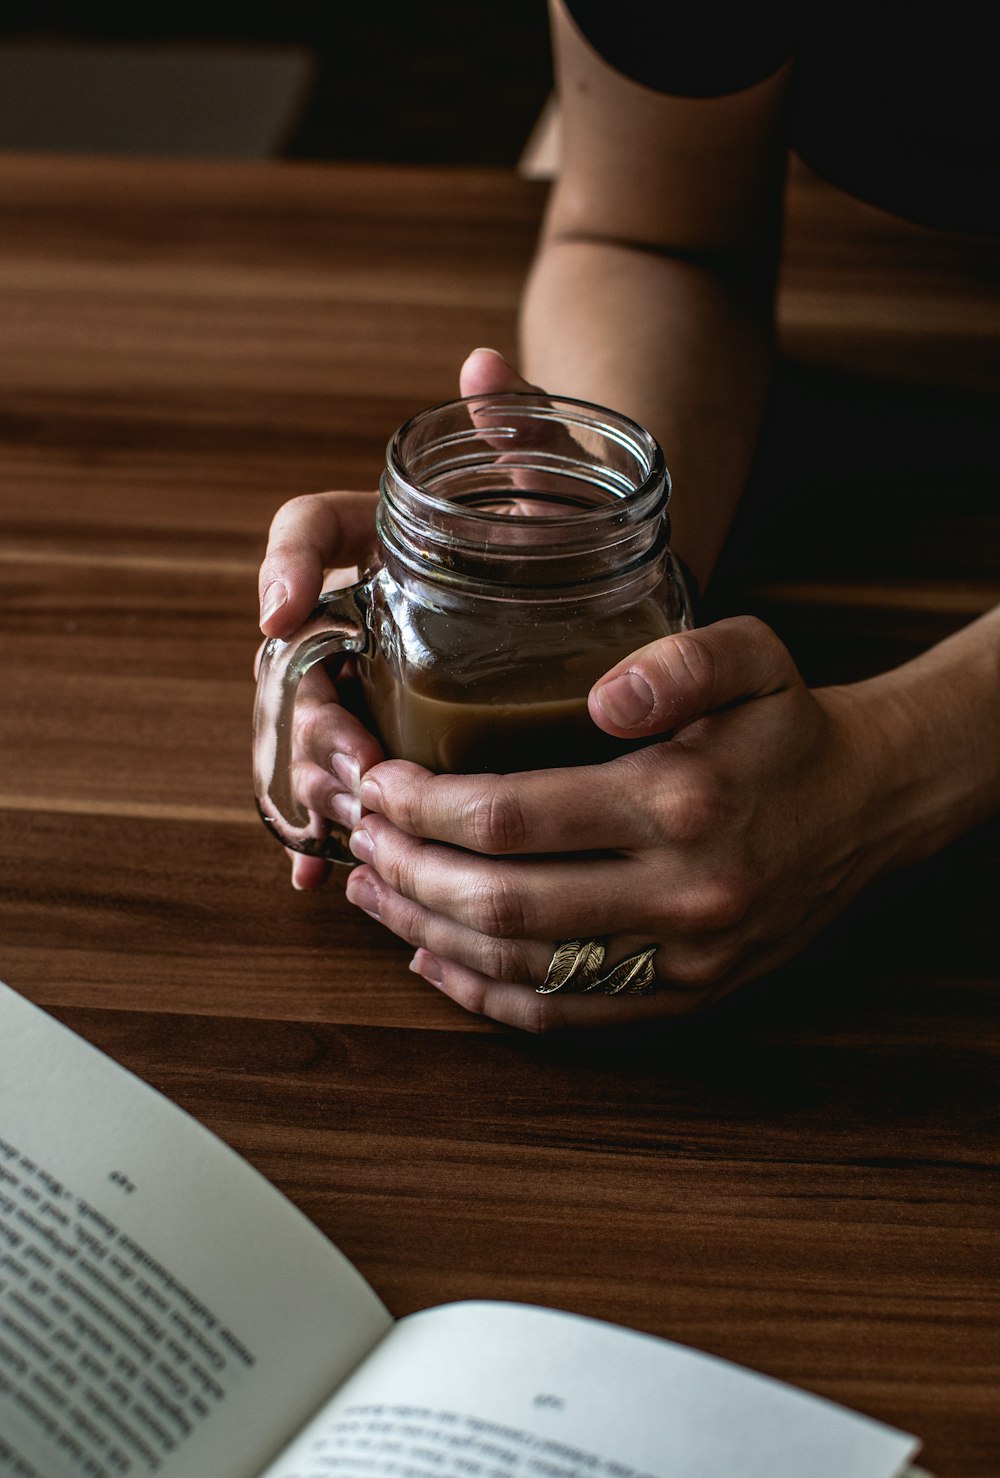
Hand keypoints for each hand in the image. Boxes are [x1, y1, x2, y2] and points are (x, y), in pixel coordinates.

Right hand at [257, 348, 535, 887]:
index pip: (310, 531)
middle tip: (350, 760)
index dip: (284, 563)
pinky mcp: (395, 741)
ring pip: (307, 729)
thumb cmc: (579, 534)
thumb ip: (524, 428)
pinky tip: (317, 871)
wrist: (613, 598)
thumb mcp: (563, 487)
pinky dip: (323, 829)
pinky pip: (342, 785)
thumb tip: (485, 364)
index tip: (281, 607)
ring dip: (314, 781)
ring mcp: (372, 679)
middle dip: (309, 715)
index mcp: (386, 538)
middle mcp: (362, 609)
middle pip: (295, 657)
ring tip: (351, 822)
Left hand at [341, 615, 901, 1029]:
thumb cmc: (790, 726)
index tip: (376, 779)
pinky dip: (483, 993)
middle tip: (358, 834)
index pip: (512, 817)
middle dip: (406, 868)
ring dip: (424, 930)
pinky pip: (563, 1013)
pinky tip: (431, 956)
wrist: (868, 807)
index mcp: (682, 801)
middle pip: (499, 902)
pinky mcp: (684, 997)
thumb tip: (602, 696)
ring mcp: (682, 960)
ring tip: (370, 889)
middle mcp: (680, 893)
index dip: (422, 805)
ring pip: (519, 966)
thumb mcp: (754, 655)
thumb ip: (679, 661)